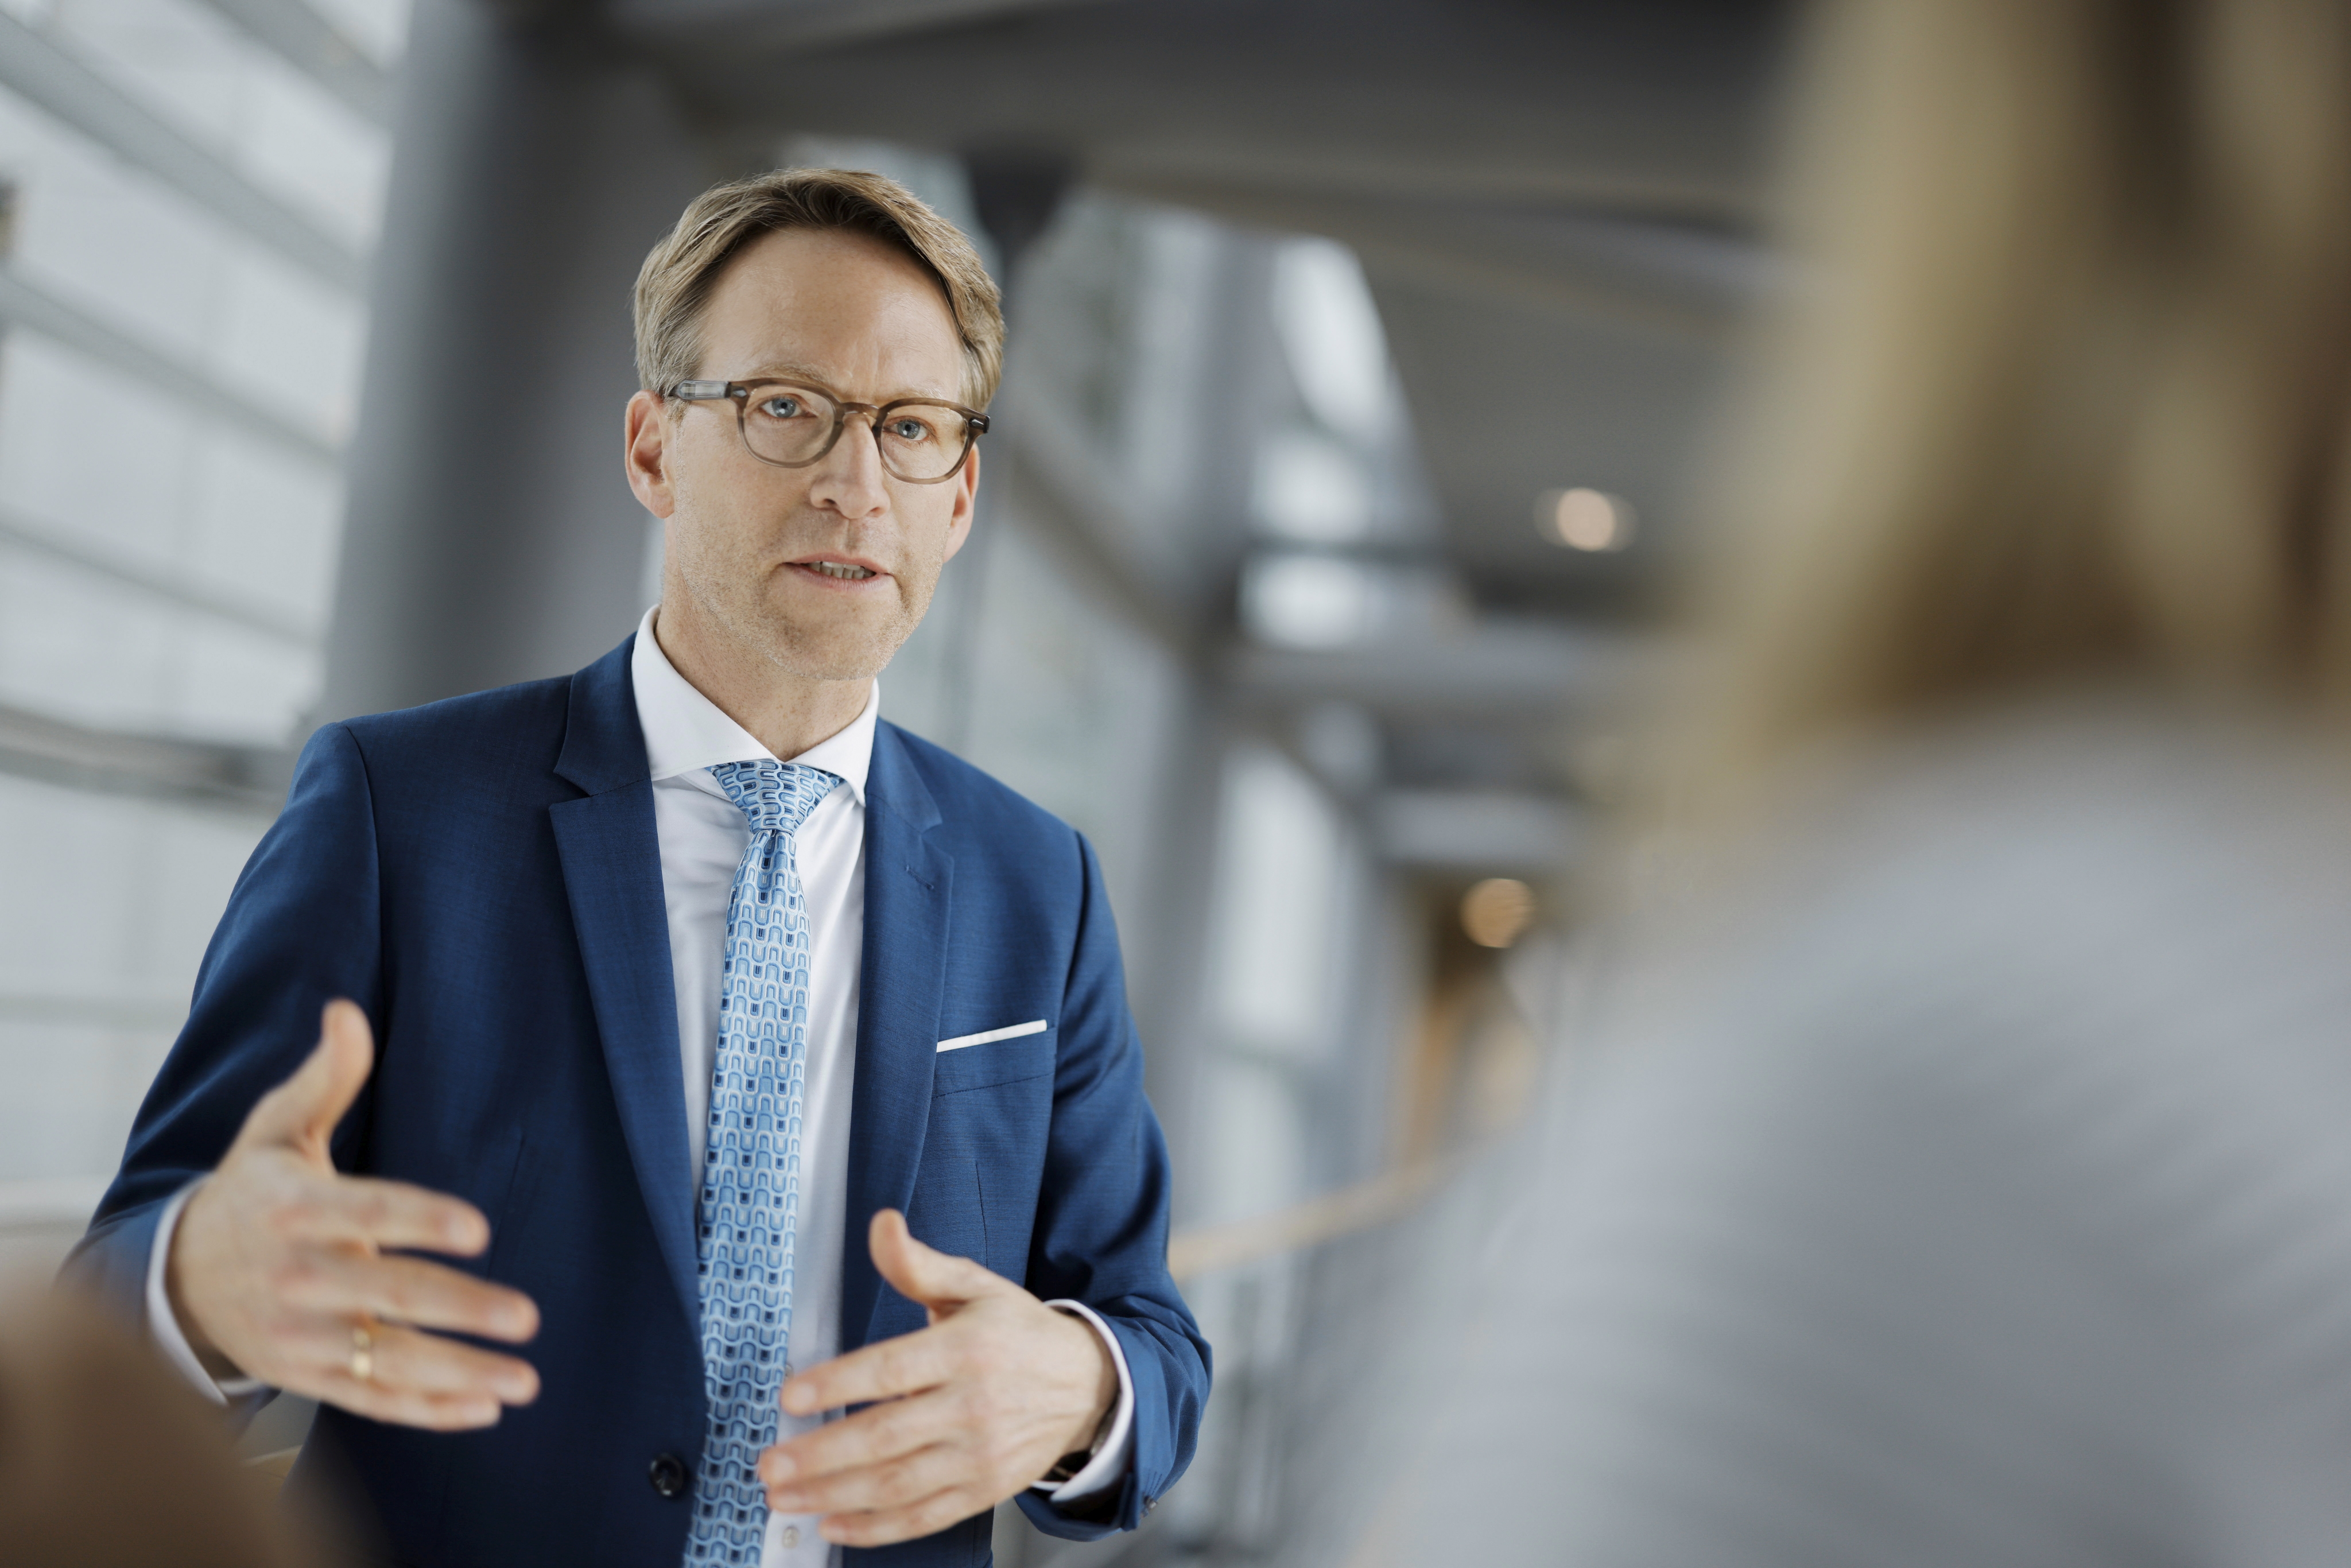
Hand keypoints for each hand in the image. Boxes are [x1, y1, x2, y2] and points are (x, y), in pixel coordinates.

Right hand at [167, 999, 540, 1429]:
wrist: (173, 1277)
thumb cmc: (250, 1191)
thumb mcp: (274, 1128)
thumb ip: (325, 1077)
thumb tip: (347, 1011)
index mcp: (295, 1209)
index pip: (367, 1213)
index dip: (421, 1220)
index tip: (479, 1229)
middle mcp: (297, 1275)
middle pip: (386, 1295)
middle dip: (458, 1309)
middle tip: (526, 1316)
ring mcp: (299, 1335)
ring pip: (385, 1360)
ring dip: (459, 1375)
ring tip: (525, 1379)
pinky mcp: (304, 1376)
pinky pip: (370, 1401)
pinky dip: (426, 1412)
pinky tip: (485, 1410)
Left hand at [757, 1209, 1116, 1546]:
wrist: (1088, 1385)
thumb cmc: (1019, 1333)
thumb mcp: (975, 1286)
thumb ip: (918, 1264)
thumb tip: (882, 1226)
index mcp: (966, 1349)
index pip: (892, 1368)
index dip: (839, 1384)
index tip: (792, 1396)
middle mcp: (972, 1406)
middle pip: (886, 1436)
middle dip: (821, 1455)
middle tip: (770, 1463)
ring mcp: (979, 1455)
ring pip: (897, 1484)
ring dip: (834, 1495)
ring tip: (785, 1496)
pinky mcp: (984, 1490)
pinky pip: (924, 1517)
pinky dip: (877, 1529)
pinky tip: (834, 1525)